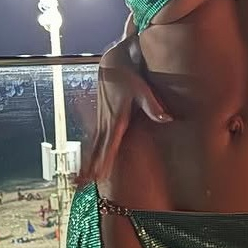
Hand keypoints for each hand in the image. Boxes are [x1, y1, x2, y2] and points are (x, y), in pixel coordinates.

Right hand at [77, 37, 170, 187]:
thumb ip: (153, 107)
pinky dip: (90, 154)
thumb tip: (167, 119)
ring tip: (80, 181)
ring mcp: (102, 121)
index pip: (110, 144)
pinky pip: (95, 141)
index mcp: (116, 119)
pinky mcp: (102, 119)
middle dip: (91, 167)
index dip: (105, 161)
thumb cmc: (129, 76)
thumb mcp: (143, 89)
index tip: (100, 176)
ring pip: (93, 147)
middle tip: (84, 185)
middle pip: (98, 149)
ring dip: (87, 163)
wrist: (112, 63)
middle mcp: (106, 122)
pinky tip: (87, 166)